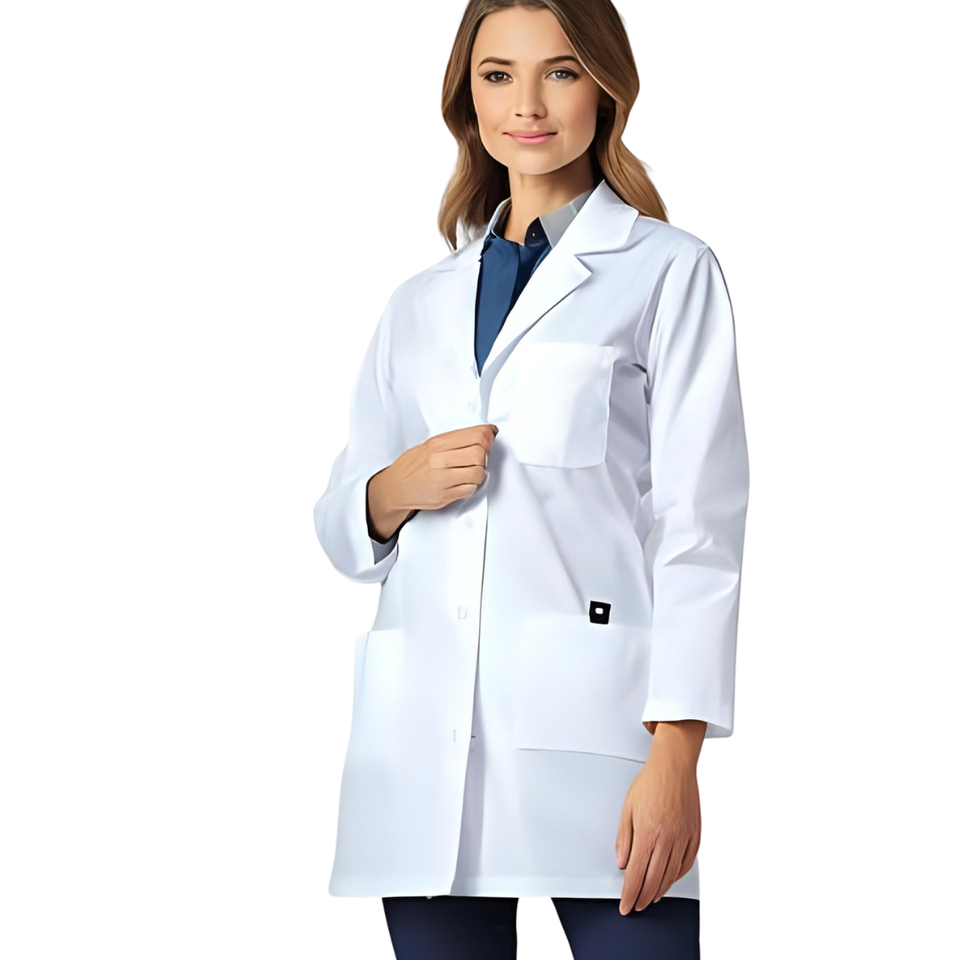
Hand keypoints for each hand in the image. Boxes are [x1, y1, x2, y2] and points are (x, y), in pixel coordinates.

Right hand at [367, 424, 498, 539]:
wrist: (395, 488)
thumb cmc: (412, 467)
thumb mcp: (429, 445)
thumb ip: (453, 440)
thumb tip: (481, 433)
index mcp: (437, 444)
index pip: (475, 435)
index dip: (488, 435)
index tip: (491, 435)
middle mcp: (440, 459)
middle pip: (480, 452)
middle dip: (485, 454)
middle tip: (481, 456)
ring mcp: (443, 478)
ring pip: (478, 472)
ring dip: (480, 472)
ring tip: (471, 471)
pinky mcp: (445, 495)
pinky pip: (470, 489)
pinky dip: (472, 485)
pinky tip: (464, 482)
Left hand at [615, 721, 704, 913]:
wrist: (674, 766)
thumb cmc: (650, 783)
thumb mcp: (627, 808)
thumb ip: (624, 838)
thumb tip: (622, 863)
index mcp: (648, 832)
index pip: (636, 874)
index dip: (629, 894)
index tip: (626, 906)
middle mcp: (668, 838)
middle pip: (654, 880)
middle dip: (643, 897)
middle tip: (637, 906)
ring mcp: (684, 838)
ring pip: (671, 875)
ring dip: (660, 890)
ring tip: (651, 897)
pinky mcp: (695, 835)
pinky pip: (687, 864)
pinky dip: (677, 876)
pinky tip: (669, 879)